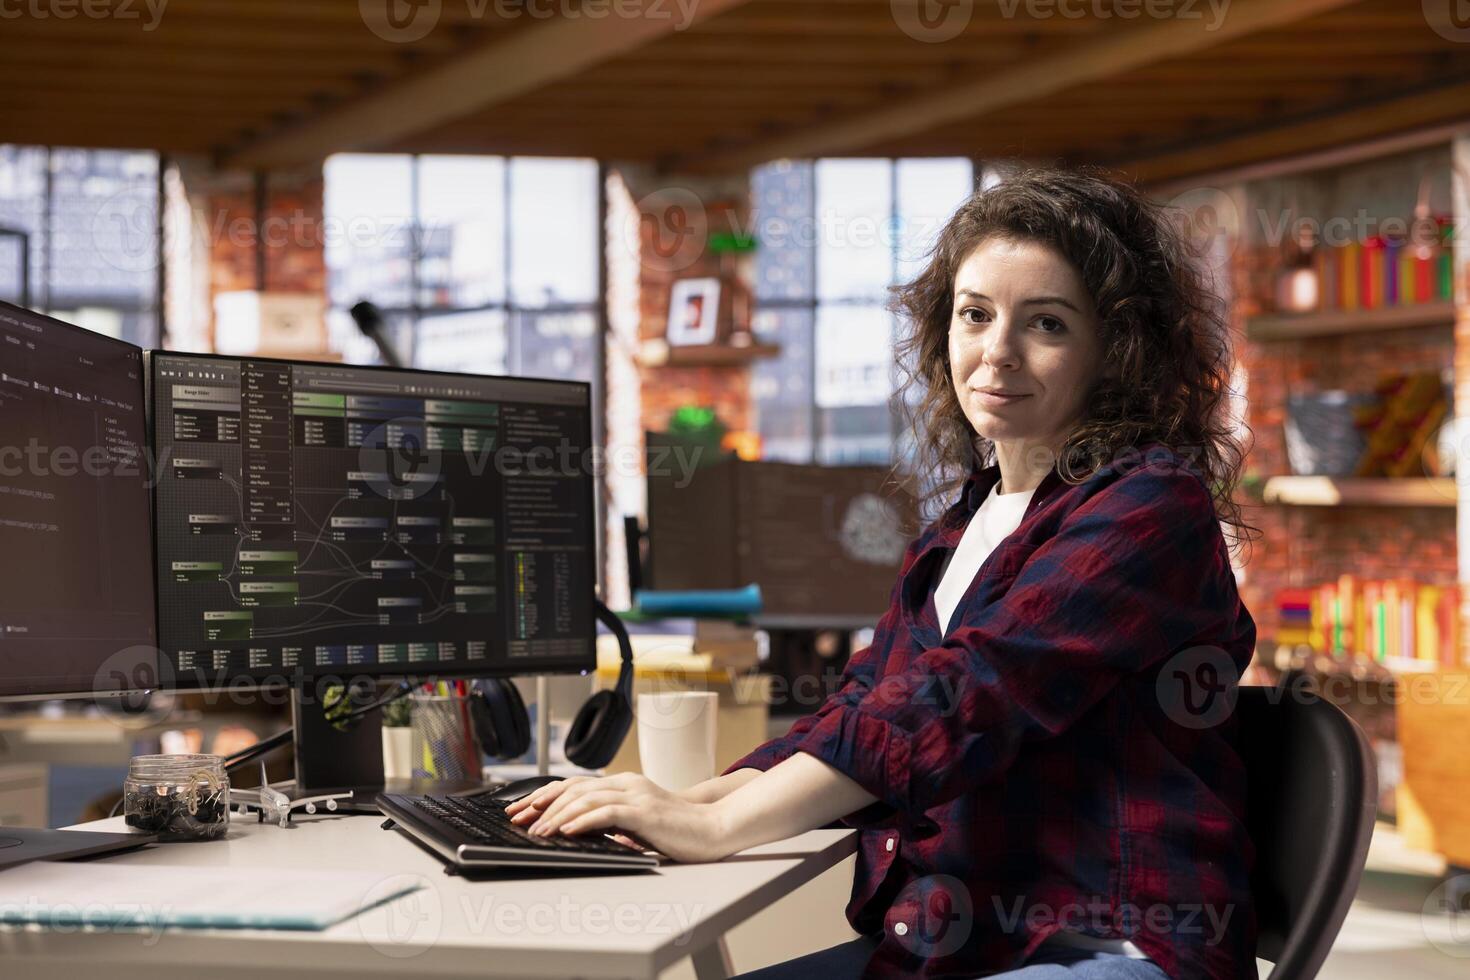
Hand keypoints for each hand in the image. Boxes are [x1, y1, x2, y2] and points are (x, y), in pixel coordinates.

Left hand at [503, 772, 734, 863]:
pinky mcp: (645, 812)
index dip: (545, 795)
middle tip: (518, 817)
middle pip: (574, 787)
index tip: (521, 808)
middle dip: (541, 803)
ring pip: (586, 798)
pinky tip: (567, 829)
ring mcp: (637, 795)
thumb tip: (577, 832)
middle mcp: (627, 784)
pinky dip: (583, 820)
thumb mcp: (636, 823)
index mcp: (623, 784)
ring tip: (538, 830)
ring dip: (557, 815)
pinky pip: (607, 812)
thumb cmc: (677, 831)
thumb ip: (612, 822)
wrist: (714, 830)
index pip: (575, 784)